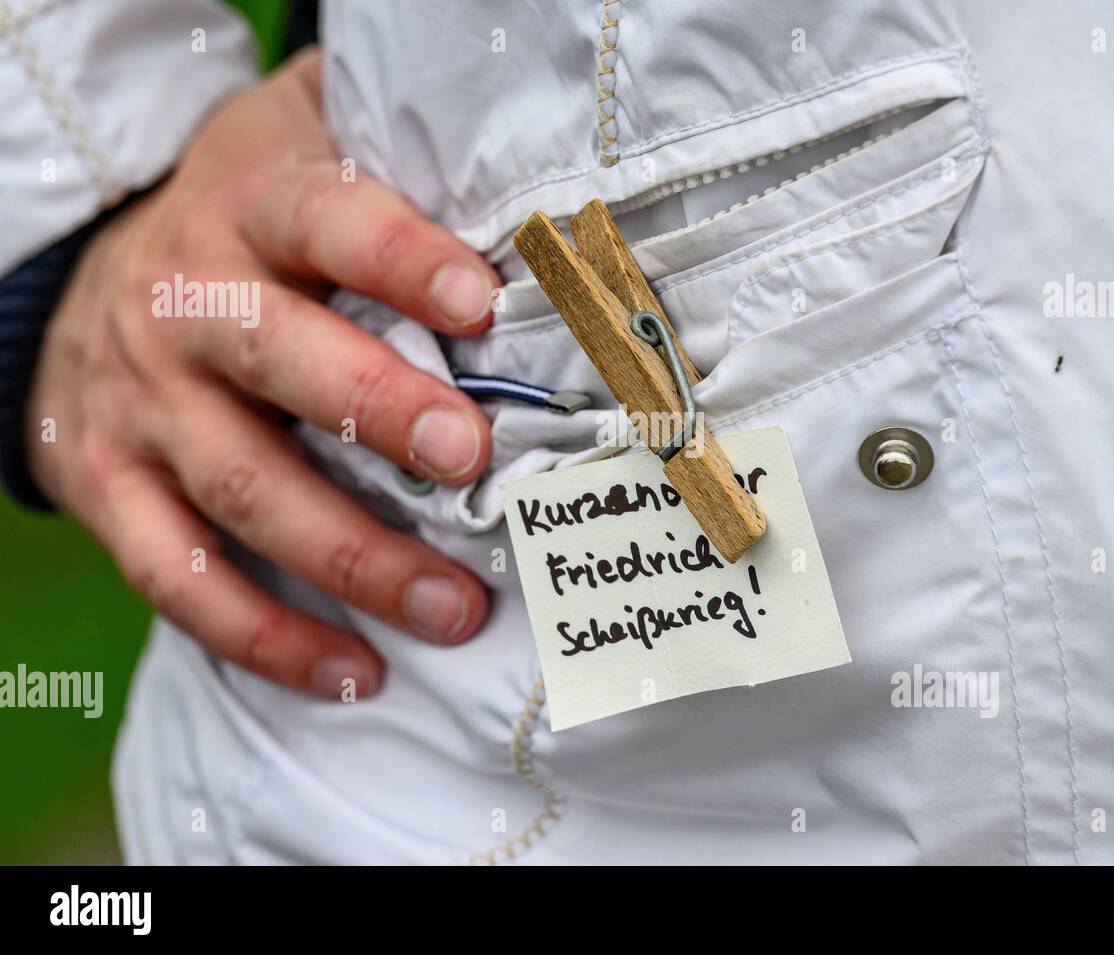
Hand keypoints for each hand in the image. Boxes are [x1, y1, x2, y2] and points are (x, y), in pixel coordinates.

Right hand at [25, 49, 494, 698]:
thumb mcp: (299, 146)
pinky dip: (266, 637)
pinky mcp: (107, 489)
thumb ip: (395, 147)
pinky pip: (180, 579)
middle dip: (379, 411)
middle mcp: (184, 306)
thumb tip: (533, 174)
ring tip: (454, 608)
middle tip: (472, 460)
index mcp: (246, 209)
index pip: (322, 220)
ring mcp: (142, 406)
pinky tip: (355, 670)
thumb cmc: (248, 226)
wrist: (87, 282)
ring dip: (352, 557)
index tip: (482, 304)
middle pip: (276, 358)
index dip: (399, 257)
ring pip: (242, 488)